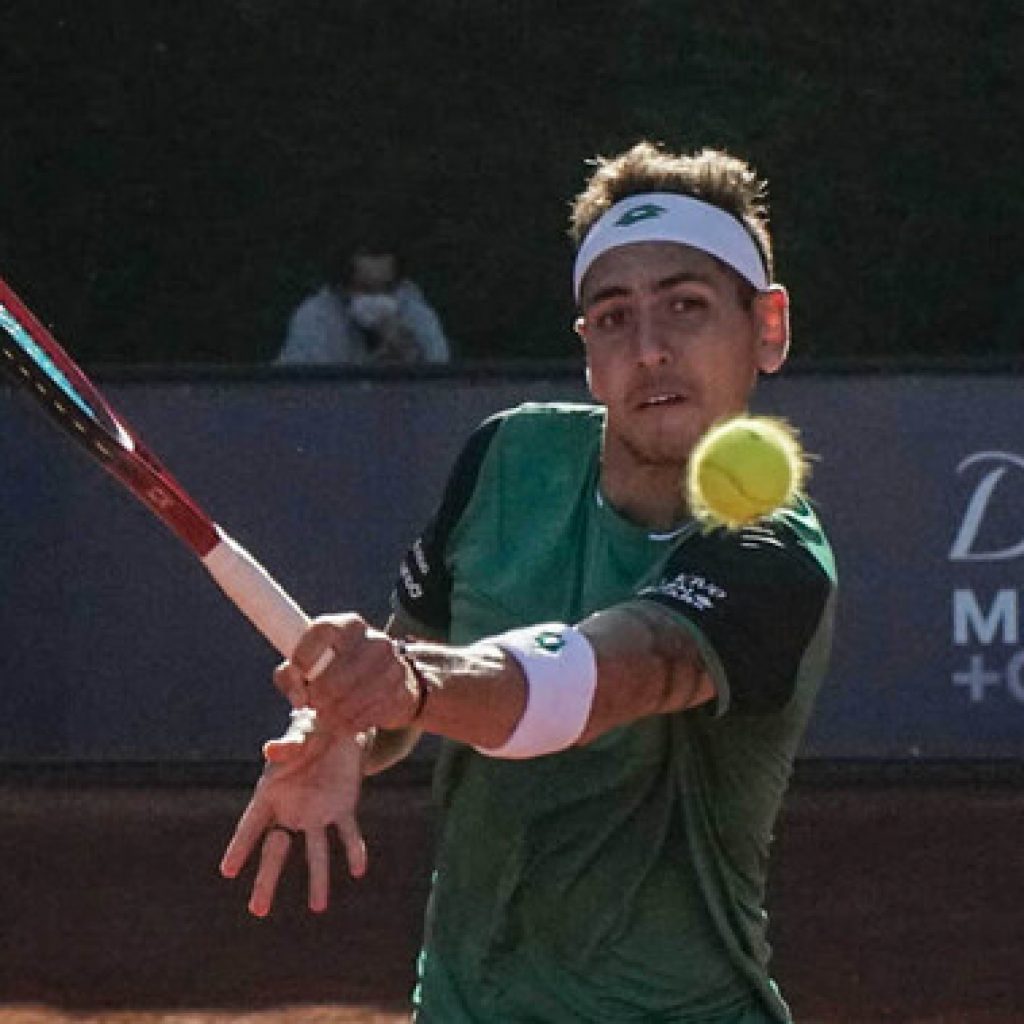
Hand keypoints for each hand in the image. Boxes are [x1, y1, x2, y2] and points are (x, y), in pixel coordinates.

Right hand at [219, 731, 367, 916]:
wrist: (342, 727)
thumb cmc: (310, 730)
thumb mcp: (300, 733)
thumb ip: (287, 745)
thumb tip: (270, 749)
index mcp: (270, 794)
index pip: (251, 825)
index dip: (240, 846)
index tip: (227, 871)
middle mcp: (291, 811)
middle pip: (277, 851)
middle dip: (267, 879)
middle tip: (258, 911)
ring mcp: (317, 814)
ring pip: (316, 852)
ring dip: (318, 878)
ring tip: (319, 907)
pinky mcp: (343, 809)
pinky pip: (348, 834)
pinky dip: (353, 850)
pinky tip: (358, 870)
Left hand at [274, 614, 423, 737]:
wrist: (393, 677)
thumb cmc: (340, 668)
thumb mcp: (313, 663)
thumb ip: (291, 675)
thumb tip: (298, 698)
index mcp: (348, 625)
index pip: (320, 633)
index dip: (303, 657)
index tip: (298, 674)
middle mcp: (373, 639)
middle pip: (331, 679)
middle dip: (316, 699)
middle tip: (313, 705)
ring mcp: (391, 664)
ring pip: (349, 702)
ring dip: (332, 716)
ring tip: (326, 718)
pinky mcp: (402, 689)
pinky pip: (367, 715)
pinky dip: (351, 724)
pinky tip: (345, 722)